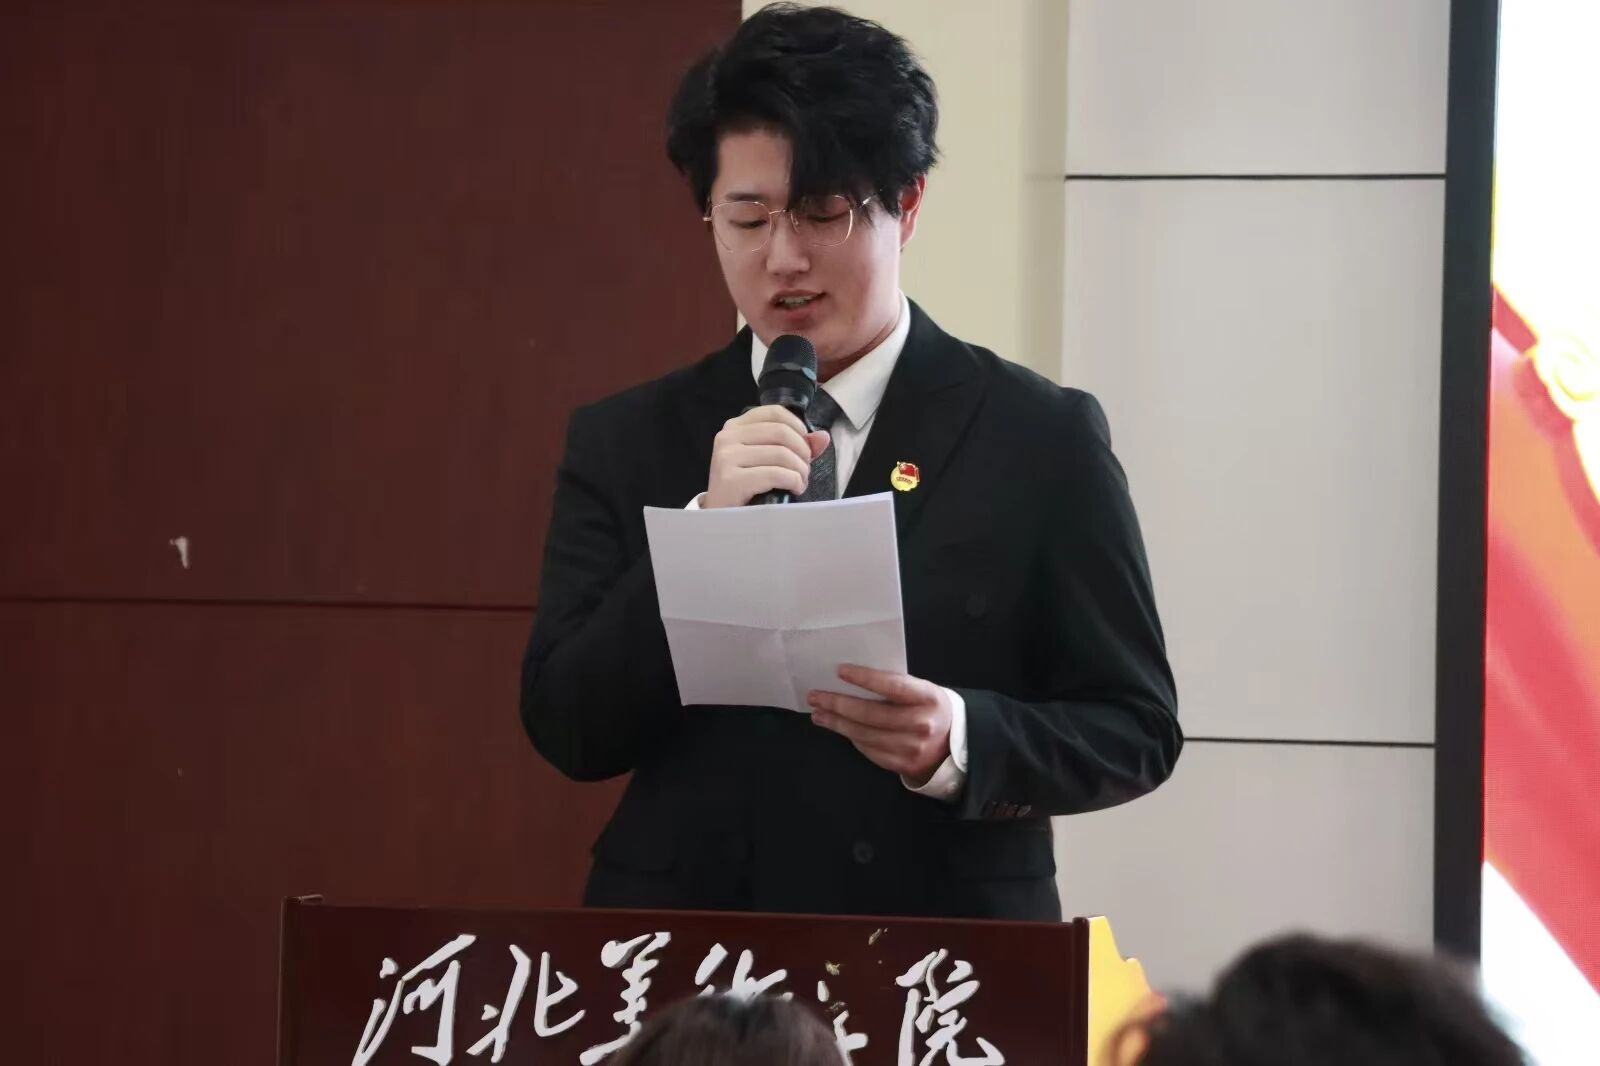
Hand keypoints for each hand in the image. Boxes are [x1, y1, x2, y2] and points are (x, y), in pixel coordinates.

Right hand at [704, 405, 830, 508]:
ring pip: (781, 453)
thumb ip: (795, 446)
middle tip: (804, 470)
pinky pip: (775, 474)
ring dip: (800, 470)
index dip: (798, 428)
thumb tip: (823, 437)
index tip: (805, 447)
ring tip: (800, 482)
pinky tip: (794, 489)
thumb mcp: (767, 462)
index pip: (774, 413)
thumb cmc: (746, 490)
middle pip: (781, 432)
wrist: (720, 520)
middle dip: (802, 452)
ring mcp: (726, 457)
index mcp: (735, 427)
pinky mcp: (730, 479)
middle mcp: (727, 437)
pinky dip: (793, 482)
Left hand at [808, 664, 952, 784]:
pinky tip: (839, 728)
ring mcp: (912, 748)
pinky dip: (852, 738)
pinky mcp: (903, 765)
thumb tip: (854, 680)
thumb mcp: (923, 691)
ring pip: (865, 734)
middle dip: (838, 704)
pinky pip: (869, 750)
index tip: (840, 671)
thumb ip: (896, 686)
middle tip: (815, 696)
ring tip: (818, 713)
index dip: (865, 678)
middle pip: (871, 714)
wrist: (956, 745)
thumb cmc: (931, 709)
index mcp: (928, 698)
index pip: (893, 685)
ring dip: (837, 723)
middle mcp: (921, 724)